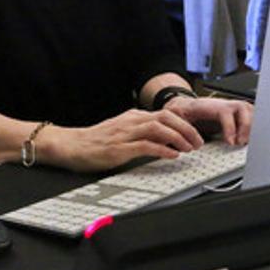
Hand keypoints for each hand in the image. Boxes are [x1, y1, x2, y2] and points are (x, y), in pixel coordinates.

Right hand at [43, 109, 204, 171]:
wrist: (70, 145)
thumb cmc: (95, 141)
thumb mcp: (121, 132)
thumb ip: (141, 133)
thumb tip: (164, 140)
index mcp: (133, 117)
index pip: (165, 114)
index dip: (184, 123)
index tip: (196, 133)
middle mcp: (131, 121)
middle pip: (166, 117)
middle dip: (186, 129)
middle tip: (198, 142)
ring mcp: (125, 134)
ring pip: (159, 128)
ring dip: (178, 138)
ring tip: (189, 148)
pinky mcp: (119, 148)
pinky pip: (146, 146)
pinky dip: (162, 149)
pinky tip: (172, 155)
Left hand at [163, 96, 252, 144]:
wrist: (185, 105)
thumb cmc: (184, 112)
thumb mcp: (179, 117)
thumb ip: (182, 126)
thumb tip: (184, 138)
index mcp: (211, 105)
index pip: (225, 112)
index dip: (231, 127)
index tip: (231, 142)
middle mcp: (224, 103)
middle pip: (243, 108)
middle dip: (246, 127)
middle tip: (241, 143)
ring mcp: (231, 106)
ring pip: (249, 110)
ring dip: (252, 126)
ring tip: (246, 141)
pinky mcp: (237, 112)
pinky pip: (251, 114)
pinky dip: (253, 125)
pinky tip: (249, 137)